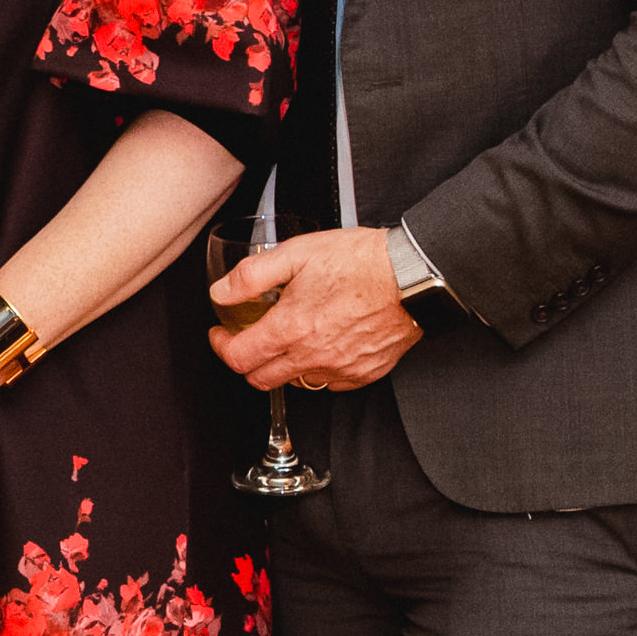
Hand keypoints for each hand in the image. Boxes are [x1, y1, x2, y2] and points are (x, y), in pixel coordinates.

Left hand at [209, 226, 421, 391]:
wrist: (415, 273)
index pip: (239, 359)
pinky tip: (322, 345)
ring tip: (288, 339)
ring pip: (296, 382)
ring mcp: (340, 368)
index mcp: (290, 328)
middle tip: (249, 340)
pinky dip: (319, 369)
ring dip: (283, 366)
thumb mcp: (296, 253)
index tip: (222, 335)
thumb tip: (222, 293)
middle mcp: (312, 356)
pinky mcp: (364, 373)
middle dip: (247, 361)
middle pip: (261, 379)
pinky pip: (331, 382)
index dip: (222, 347)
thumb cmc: (361, 261)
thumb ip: (251, 275)